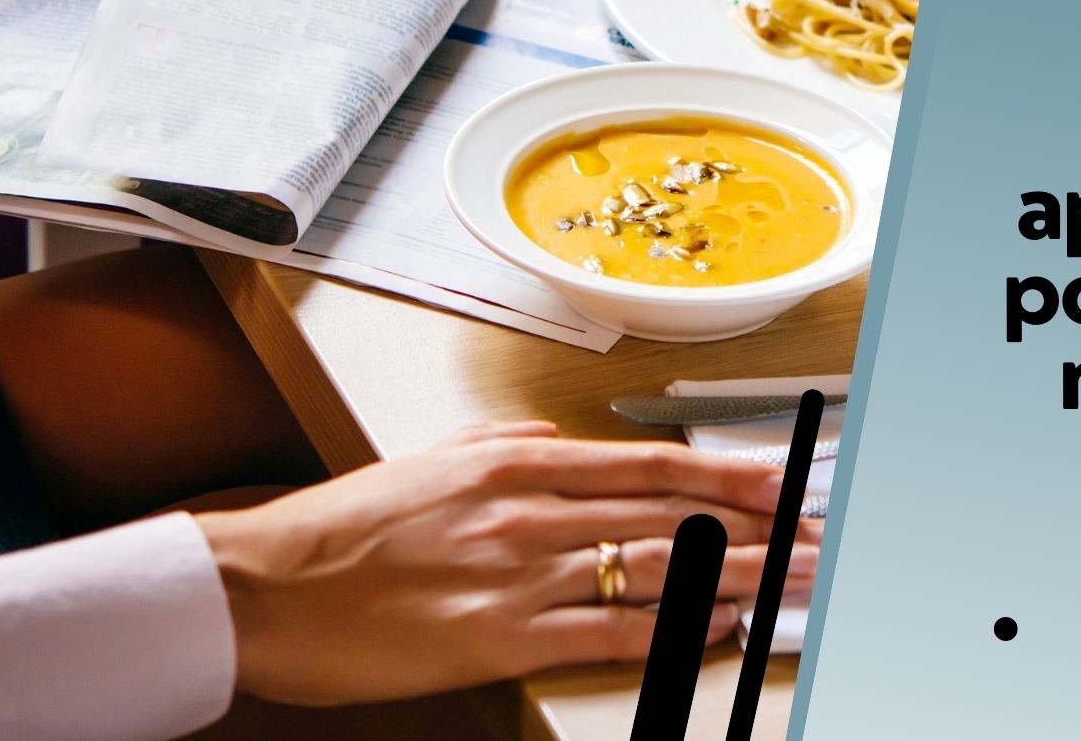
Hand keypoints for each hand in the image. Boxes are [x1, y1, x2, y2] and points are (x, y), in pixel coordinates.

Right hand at [193, 422, 820, 705]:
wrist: (261, 588)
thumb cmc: (341, 531)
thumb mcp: (432, 461)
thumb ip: (508, 447)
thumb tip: (564, 444)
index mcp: (513, 459)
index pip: (651, 464)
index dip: (732, 474)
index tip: (787, 483)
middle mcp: (527, 507)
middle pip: (672, 511)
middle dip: (760, 522)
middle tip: (820, 532)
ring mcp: (517, 572)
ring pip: (656, 566)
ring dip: (740, 572)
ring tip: (797, 576)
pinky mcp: (498, 636)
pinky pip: (607, 628)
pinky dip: (671, 625)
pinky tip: (717, 622)